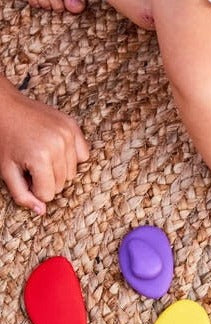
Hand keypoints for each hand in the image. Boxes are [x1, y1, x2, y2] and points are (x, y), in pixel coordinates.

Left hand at [0, 82, 88, 213]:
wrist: (3, 105)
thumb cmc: (2, 138)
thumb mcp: (5, 170)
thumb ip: (22, 195)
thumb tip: (42, 211)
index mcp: (40, 157)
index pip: (49, 193)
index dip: (35, 188)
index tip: (24, 175)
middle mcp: (58, 145)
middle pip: (63, 184)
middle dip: (47, 179)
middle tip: (31, 164)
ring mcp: (68, 135)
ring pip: (73, 172)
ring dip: (59, 170)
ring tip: (42, 155)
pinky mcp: (73, 127)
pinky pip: (83, 155)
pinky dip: (72, 157)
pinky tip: (57, 150)